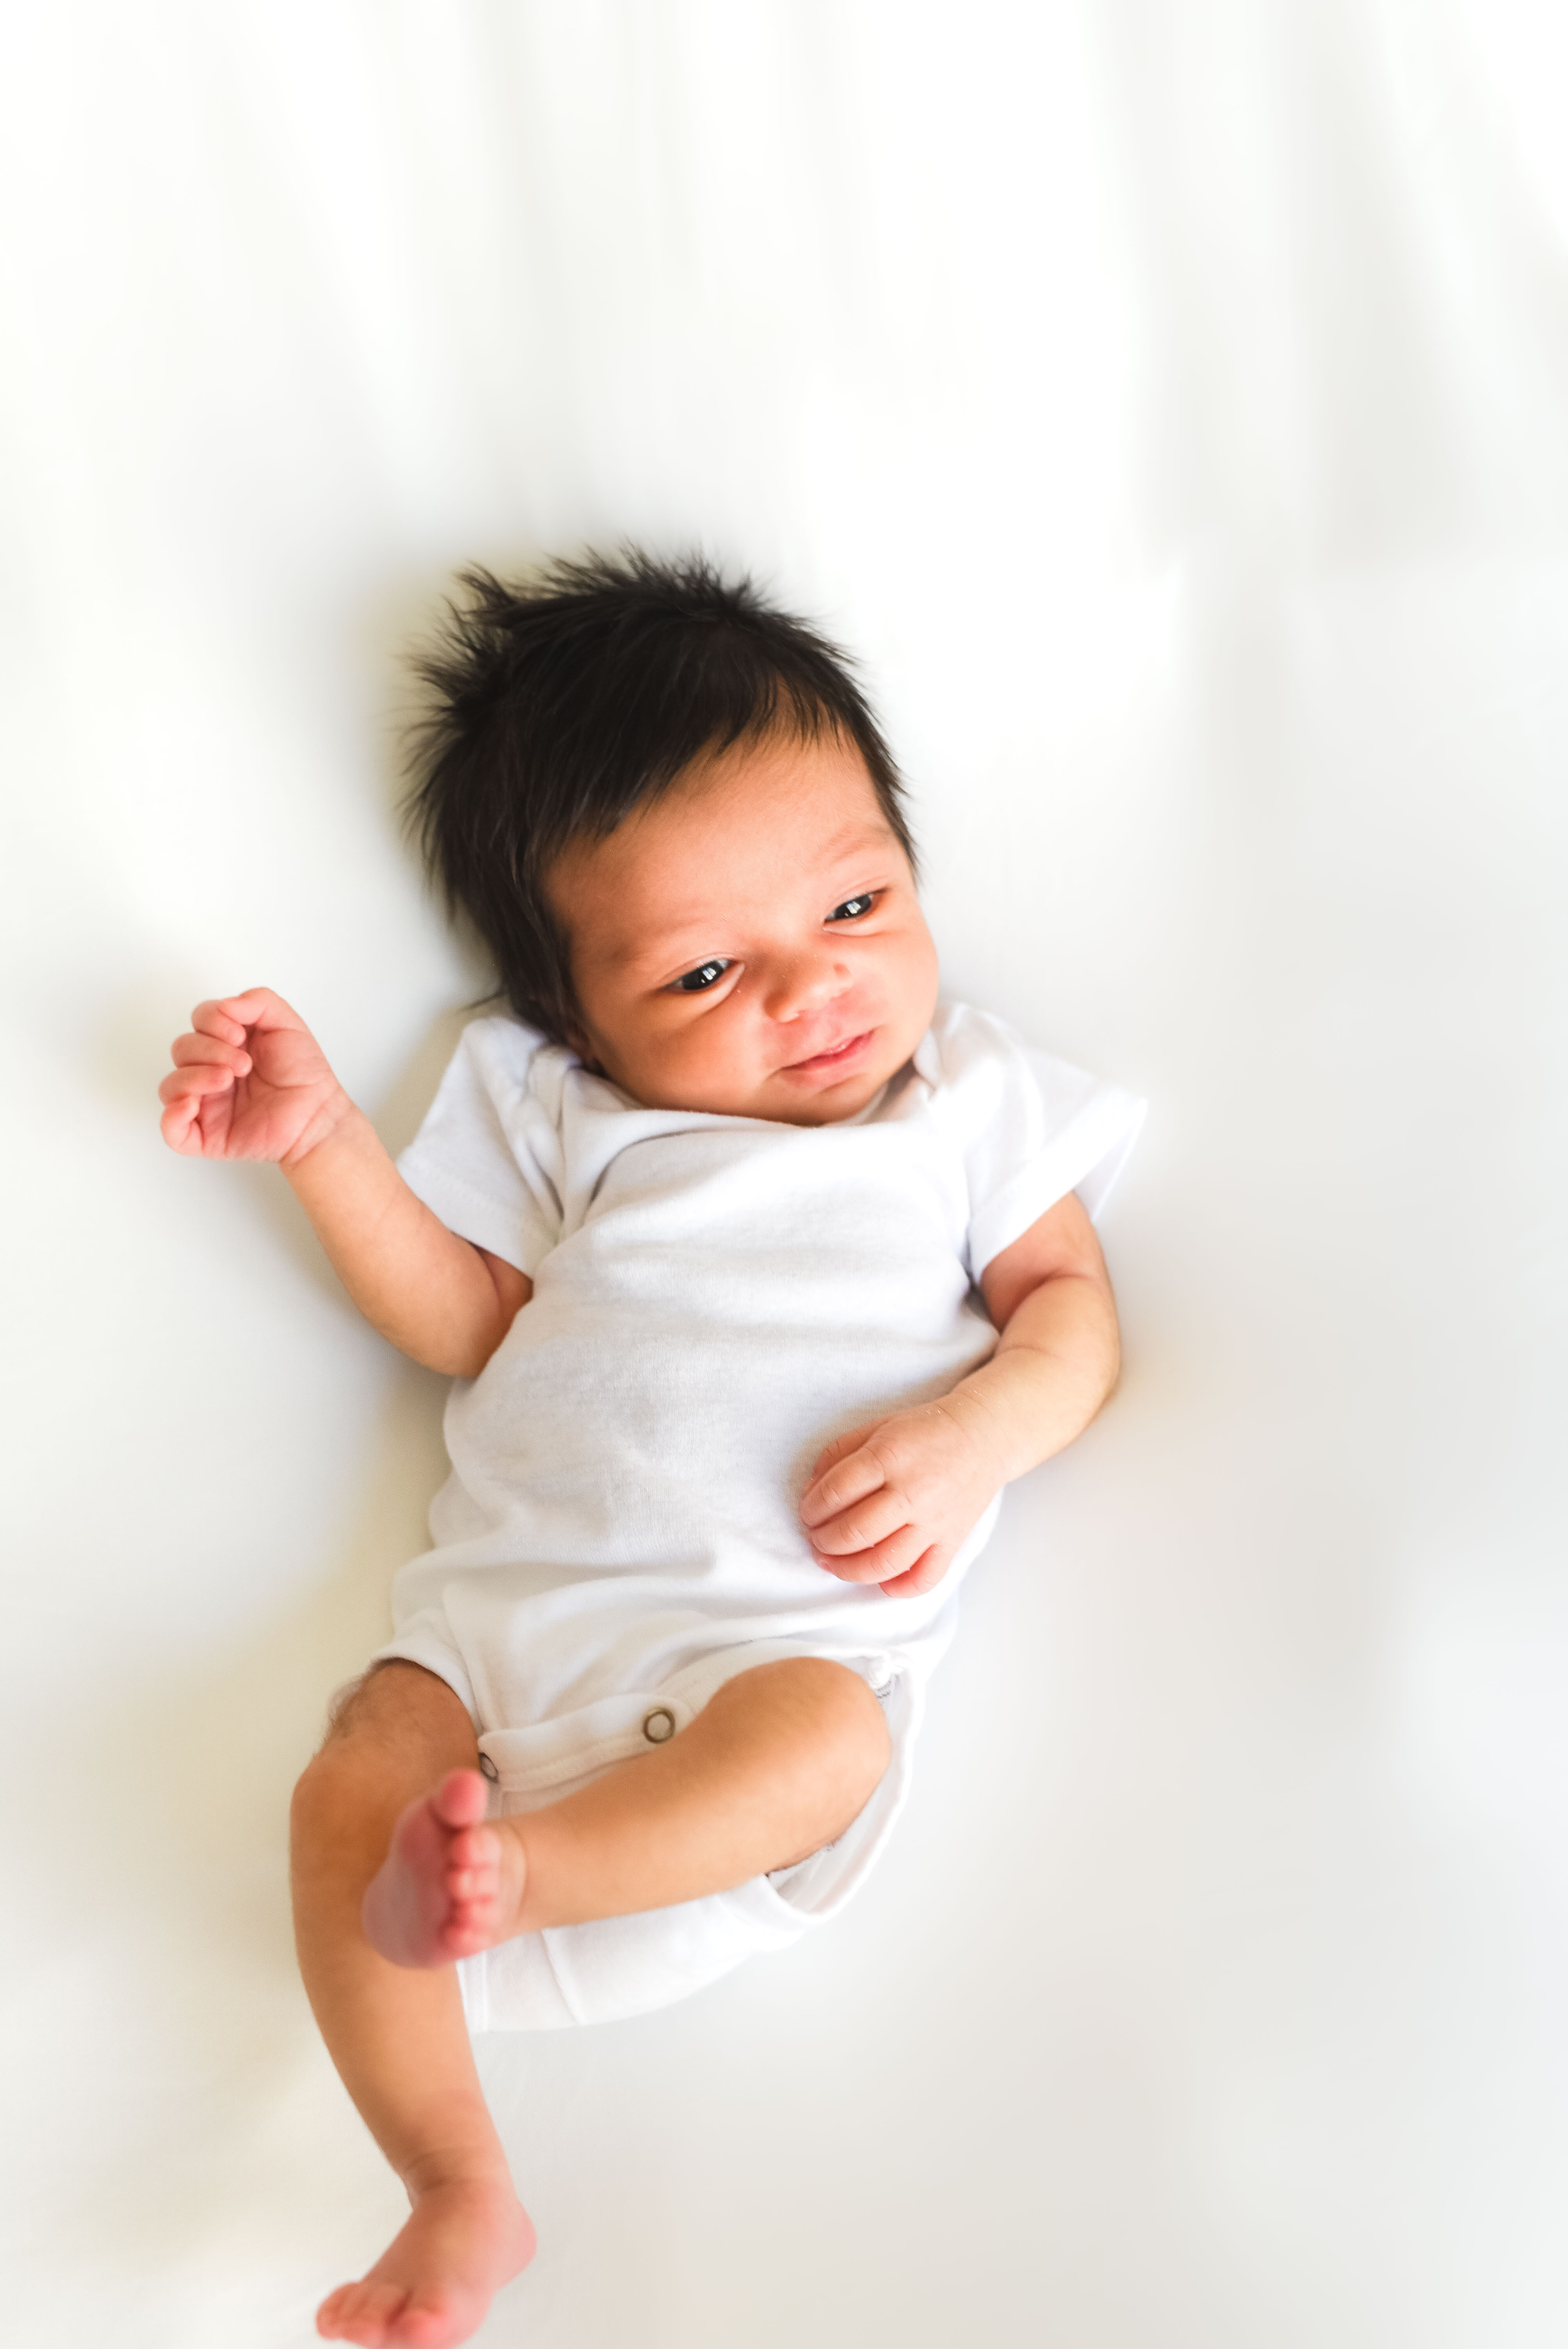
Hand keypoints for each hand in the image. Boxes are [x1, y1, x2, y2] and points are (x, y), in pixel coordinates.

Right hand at [158, 988, 350, 1164]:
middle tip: (243, 1064)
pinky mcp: (206, 1135)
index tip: (239, 1035)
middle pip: (182, 1049)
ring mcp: (206, 1103)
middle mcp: (211, 1070)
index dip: (212, 1022)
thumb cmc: (304, 1074)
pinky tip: (192, 1105)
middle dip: (209, 1051)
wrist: (318, 1114)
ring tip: (227, 1080)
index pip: (198, 1021)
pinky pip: (171, 1129)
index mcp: (227, 1043)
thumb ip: (258, 1002)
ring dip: (194, 1077)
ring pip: (170, 1085)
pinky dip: (173, 1116)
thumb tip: (225, 1005)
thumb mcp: (287, 1024)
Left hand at [799, 1390, 1007, 1597]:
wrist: (983, 1436)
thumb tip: (810, 1492)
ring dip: (848, 1569)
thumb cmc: (925, 1432)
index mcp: (888, 1457)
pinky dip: (898, 1587)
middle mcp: (911, 1492)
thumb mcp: (876, 1428)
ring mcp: (933, 1521)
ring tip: (832, 1563)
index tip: (807, 1513)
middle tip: (816, 1539)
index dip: (812, 1508)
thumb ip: (838, 1455)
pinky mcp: (952, 1541)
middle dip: (823, 1541)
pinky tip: (880, 1580)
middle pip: (854, 1532)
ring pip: (884, 1562)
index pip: (836, 1492)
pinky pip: (924, 1578)